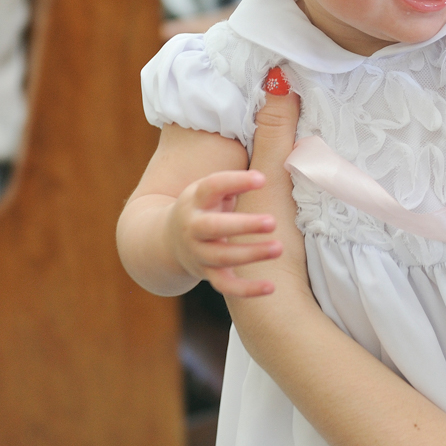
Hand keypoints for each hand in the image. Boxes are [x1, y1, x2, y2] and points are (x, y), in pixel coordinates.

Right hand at [165, 169, 280, 296]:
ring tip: (279, 248)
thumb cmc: (205, 206)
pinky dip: (247, 289)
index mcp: (196, 198)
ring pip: (222, 257)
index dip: (236, 182)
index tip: (263, 179)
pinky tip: (271, 287)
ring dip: (251, 254)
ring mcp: (199, 252)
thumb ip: (238, 180)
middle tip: (272, 221)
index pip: (212, 186)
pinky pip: (226, 285)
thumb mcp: (212, 187)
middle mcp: (193, 226)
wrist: (166, 240)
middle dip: (243, 225)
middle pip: (214, 227)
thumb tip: (277, 156)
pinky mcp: (207, 273)